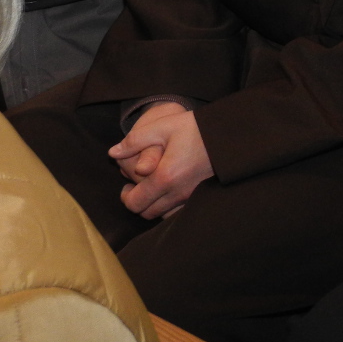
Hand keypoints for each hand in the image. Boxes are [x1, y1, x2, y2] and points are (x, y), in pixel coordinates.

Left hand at [108, 104, 213, 219]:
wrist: (229, 134)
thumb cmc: (195, 128)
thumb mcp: (163, 126)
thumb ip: (135, 140)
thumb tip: (113, 153)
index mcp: (164, 177)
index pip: (134, 202)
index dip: (125, 197)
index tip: (126, 185)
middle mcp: (177, 192)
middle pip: (146, 213)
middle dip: (138, 202)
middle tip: (137, 187)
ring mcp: (190, 196)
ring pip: (162, 215)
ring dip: (153, 205)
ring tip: (154, 188)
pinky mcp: (200, 196)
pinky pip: (177, 212)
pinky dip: (169, 207)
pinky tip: (171, 191)